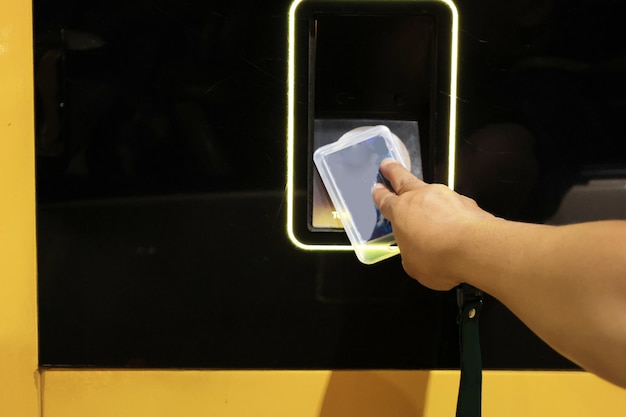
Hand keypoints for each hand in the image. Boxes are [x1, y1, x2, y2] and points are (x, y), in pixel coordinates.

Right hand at [372, 159, 493, 289]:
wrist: (475, 248)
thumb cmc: (435, 258)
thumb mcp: (413, 264)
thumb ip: (411, 252)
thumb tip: (417, 250)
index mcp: (400, 211)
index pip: (386, 200)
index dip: (380, 194)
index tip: (376, 188)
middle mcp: (420, 197)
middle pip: (403, 180)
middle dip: (393, 171)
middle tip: (387, 163)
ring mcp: (445, 196)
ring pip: (431, 193)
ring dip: (428, 199)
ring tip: (429, 210)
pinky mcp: (466, 203)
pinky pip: (453, 206)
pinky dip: (451, 213)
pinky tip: (455, 226)